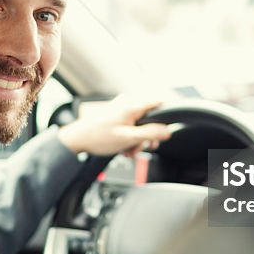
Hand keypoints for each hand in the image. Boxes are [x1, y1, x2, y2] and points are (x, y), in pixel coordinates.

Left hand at [57, 96, 171, 157]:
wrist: (77, 140)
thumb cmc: (97, 137)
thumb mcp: (128, 138)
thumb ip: (149, 133)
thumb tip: (167, 131)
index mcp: (132, 104)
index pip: (159, 102)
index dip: (170, 112)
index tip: (175, 123)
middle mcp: (128, 103)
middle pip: (150, 117)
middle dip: (149, 135)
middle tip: (146, 147)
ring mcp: (121, 108)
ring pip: (140, 124)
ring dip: (138, 139)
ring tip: (129, 151)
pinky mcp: (117, 115)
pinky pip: (131, 125)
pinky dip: (130, 137)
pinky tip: (124, 148)